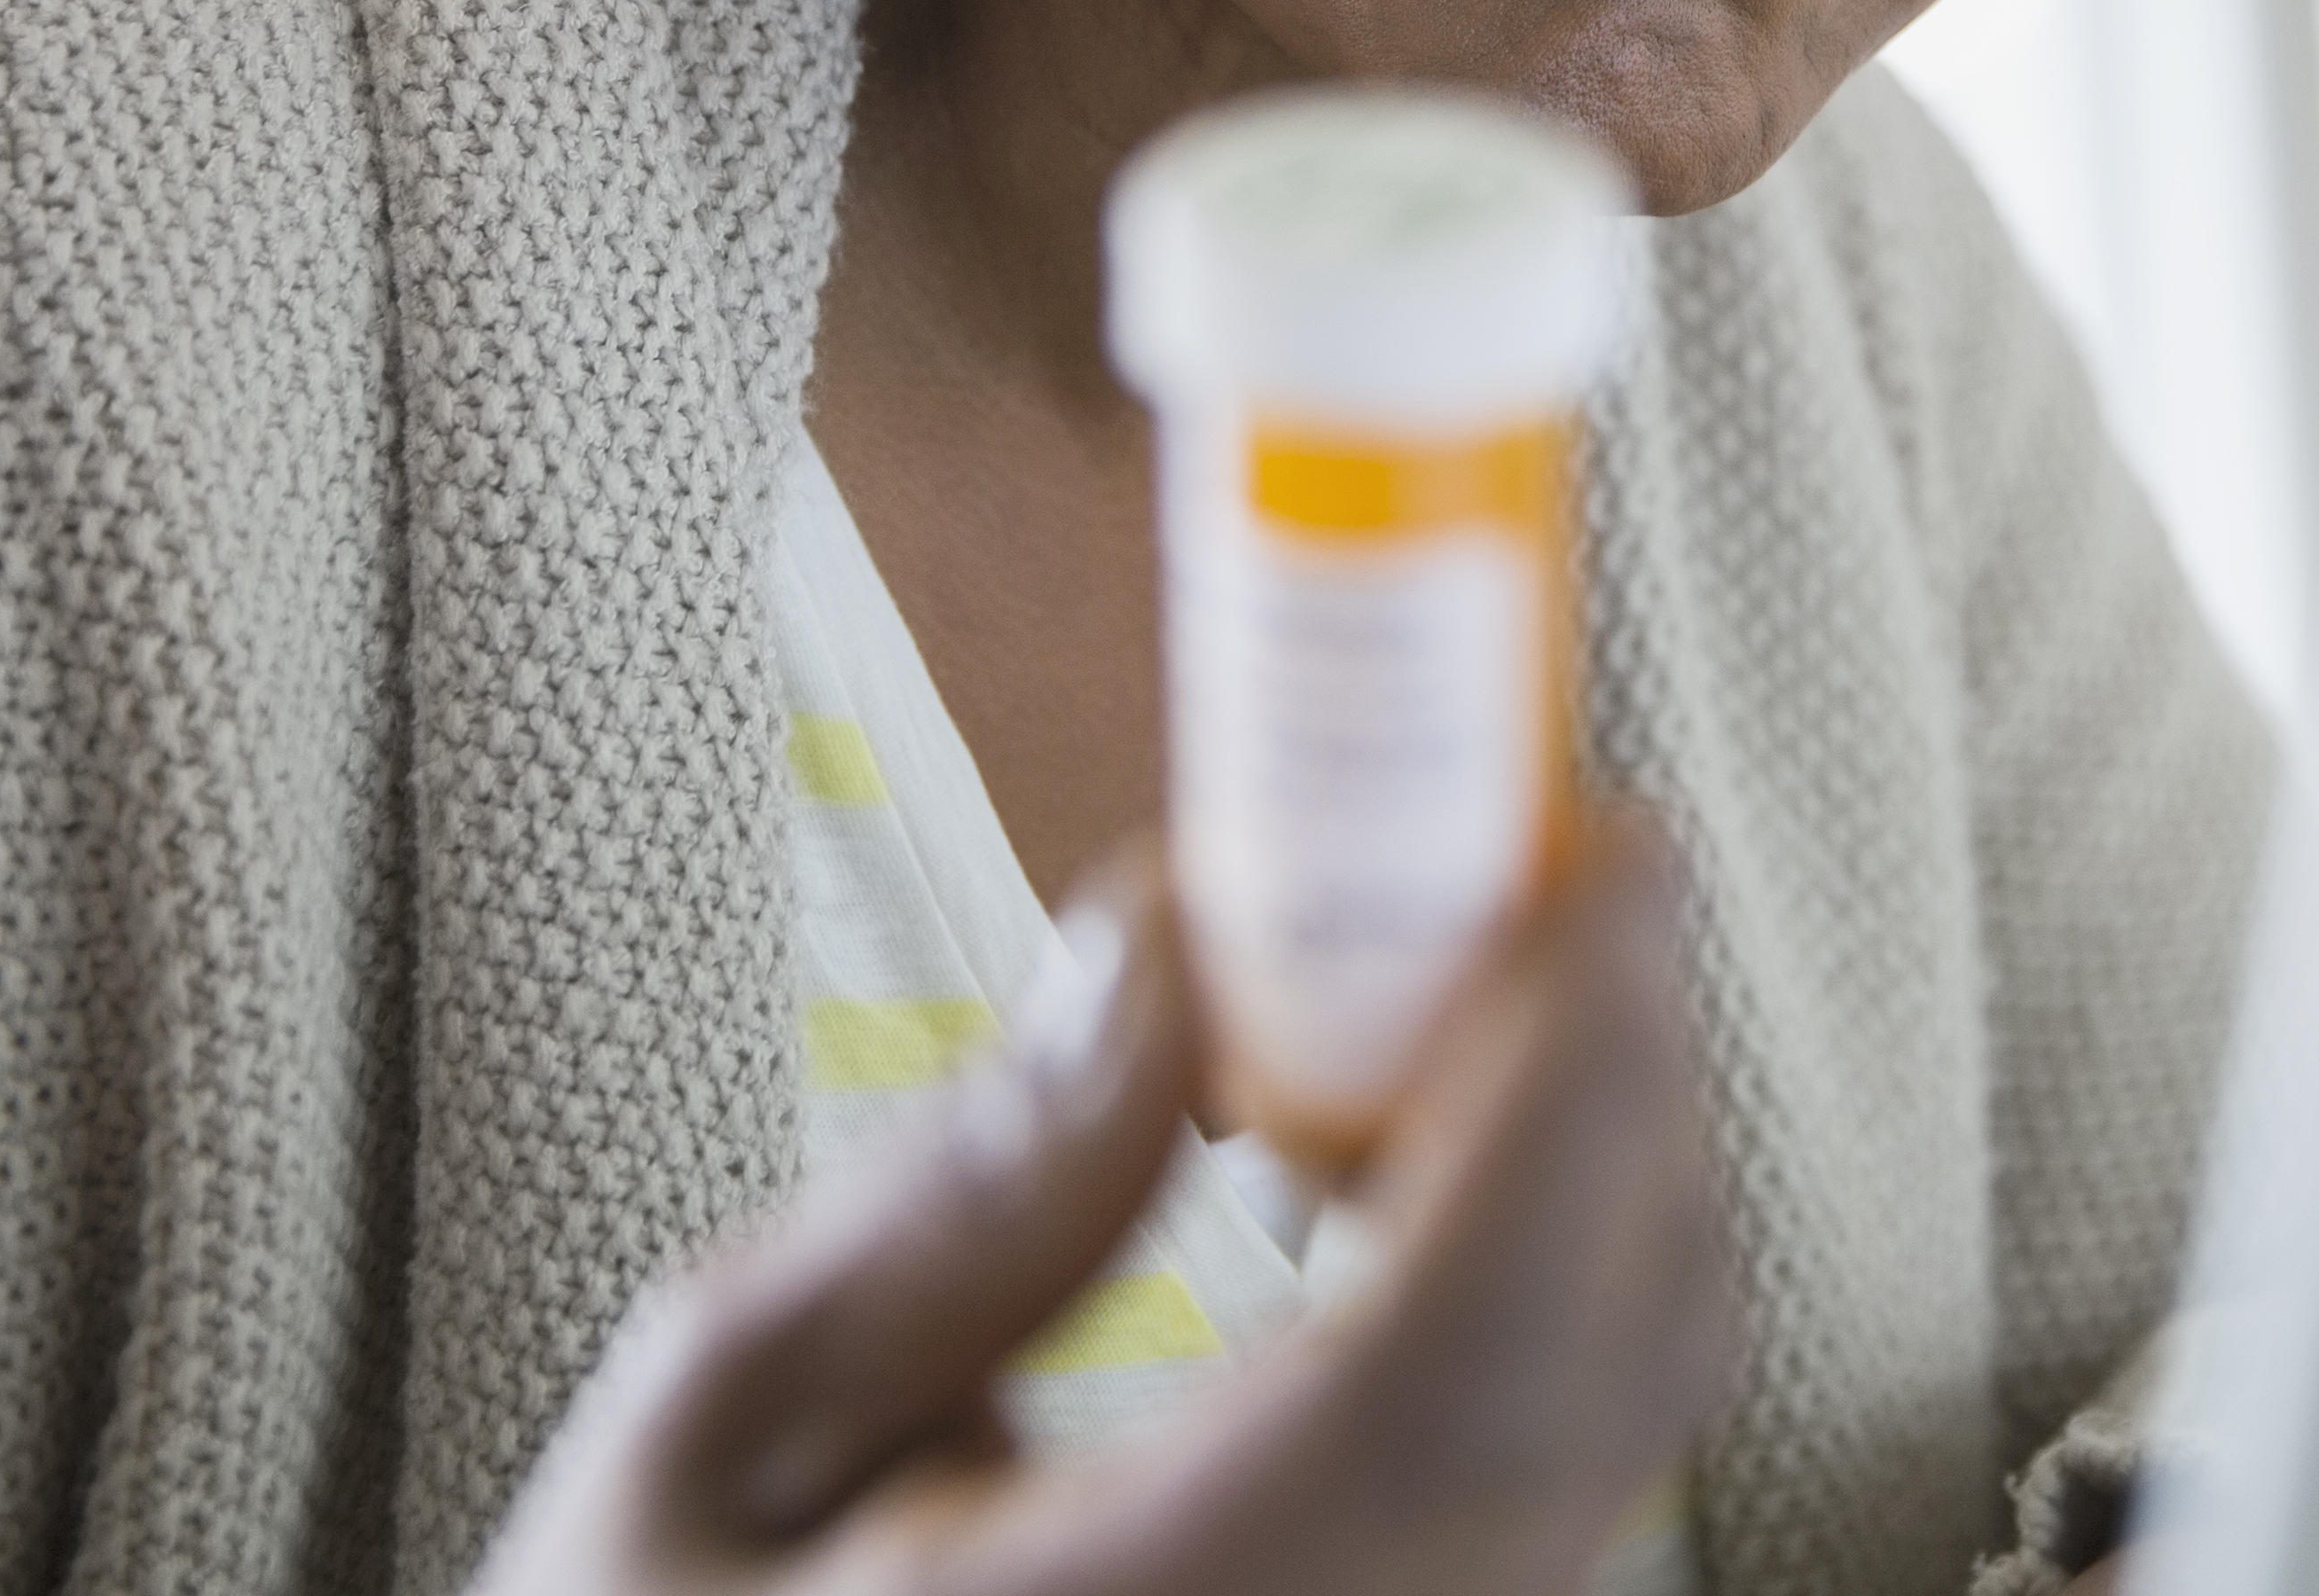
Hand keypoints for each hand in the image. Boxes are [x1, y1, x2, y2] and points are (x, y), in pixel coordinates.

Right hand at [476, 820, 1735, 1593]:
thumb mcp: (708, 1439)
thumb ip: (957, 1204)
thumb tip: (1176, 934)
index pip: (1463, 1353)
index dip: (1576, 1079)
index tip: (1597, 846)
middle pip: (1600, 1365)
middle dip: (1610, 1069)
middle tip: (1523, 841)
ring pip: (1610, 1421)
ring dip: (1589, 1162)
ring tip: (1438, 973)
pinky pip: (1551, 1476)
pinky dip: (1542, 1275)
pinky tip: (1397, 1159)